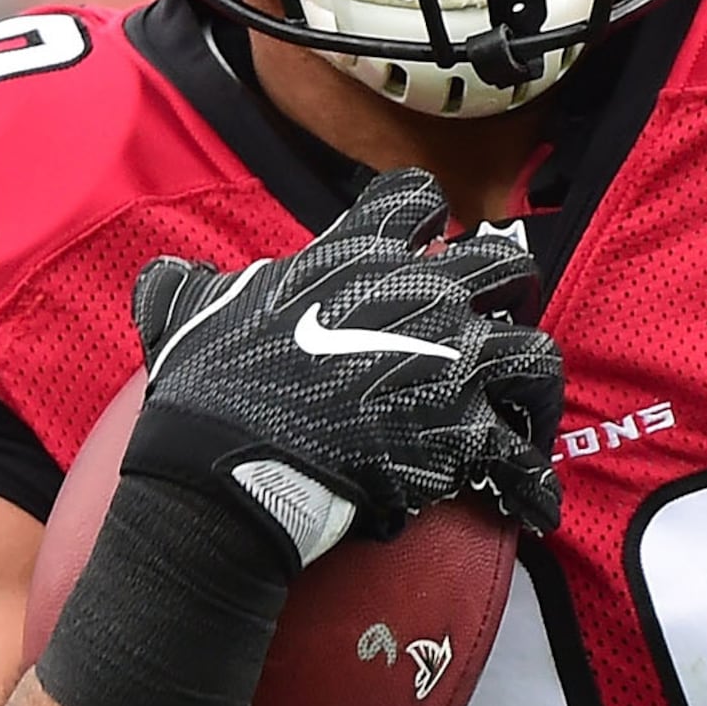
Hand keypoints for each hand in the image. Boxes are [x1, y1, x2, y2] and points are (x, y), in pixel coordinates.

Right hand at [125, 169, 562, 563]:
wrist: (227, 464)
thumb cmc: (206, 386)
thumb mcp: (185, 312)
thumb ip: (191, 285)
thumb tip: (170, 278)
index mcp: (360, 259)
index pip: (416, 200)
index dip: (428, 220)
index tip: (430, 243)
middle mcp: (421, 297)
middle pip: (506, 268)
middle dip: (510, 294)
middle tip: (494, 323)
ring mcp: (452, 363)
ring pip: (536, 356)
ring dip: (533, 388)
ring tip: (523, 416)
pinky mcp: (463, 434)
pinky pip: (522, 460)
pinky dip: (531, 485)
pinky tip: (532, 506)